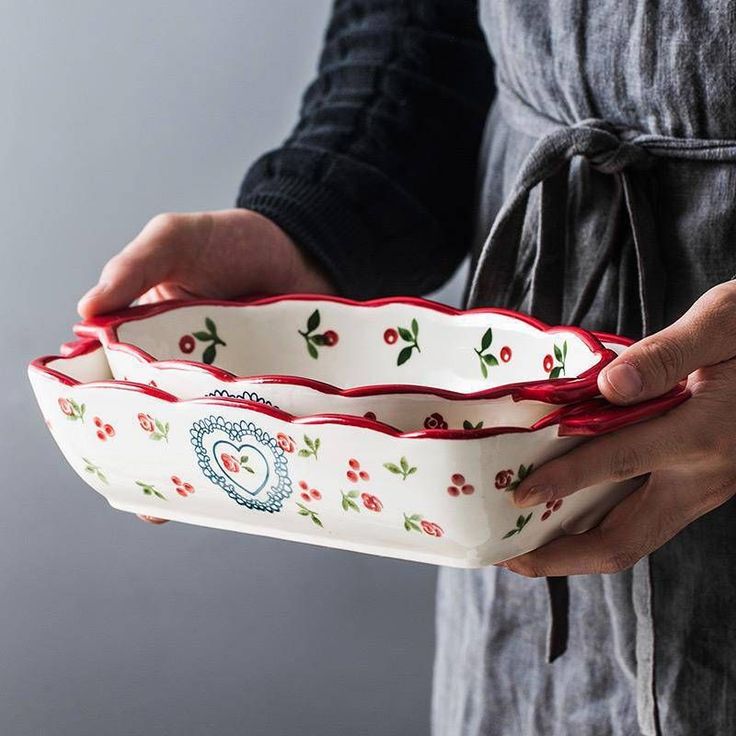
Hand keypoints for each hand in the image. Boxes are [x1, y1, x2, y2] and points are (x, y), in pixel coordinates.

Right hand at [79, 208, 335, 523]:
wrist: (303, 245)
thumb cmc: (230, 239)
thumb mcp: (175, 240)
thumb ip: (134, 267)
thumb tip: (86, 311)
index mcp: (152, 341)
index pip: (121, 385)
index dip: (113, 416)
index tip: (108, 448)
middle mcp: (191, 370)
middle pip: (169, 420)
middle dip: (162, 454)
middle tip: (161, 487)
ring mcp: (235, 383)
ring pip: (216, 430)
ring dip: (212, 459)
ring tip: (207, 491)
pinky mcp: (277, 388)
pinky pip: (266, 422)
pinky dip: (263, 442)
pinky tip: (263, 467)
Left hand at [502, 282, 735, 576]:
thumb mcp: (721, 324)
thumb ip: (666, 355)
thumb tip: (611, 384)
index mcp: (704, 434)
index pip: (619, 462)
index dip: (565, 480)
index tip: (519, 494)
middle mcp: (703, 477)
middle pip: (625, 539)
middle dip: (562, 556)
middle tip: (511, 557)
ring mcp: (701, 489)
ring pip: (633, 538)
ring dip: (577, 549)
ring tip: (526, 547)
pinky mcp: (697, 487)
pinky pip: (643, 521)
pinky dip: (598, 527)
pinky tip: (565, 517)